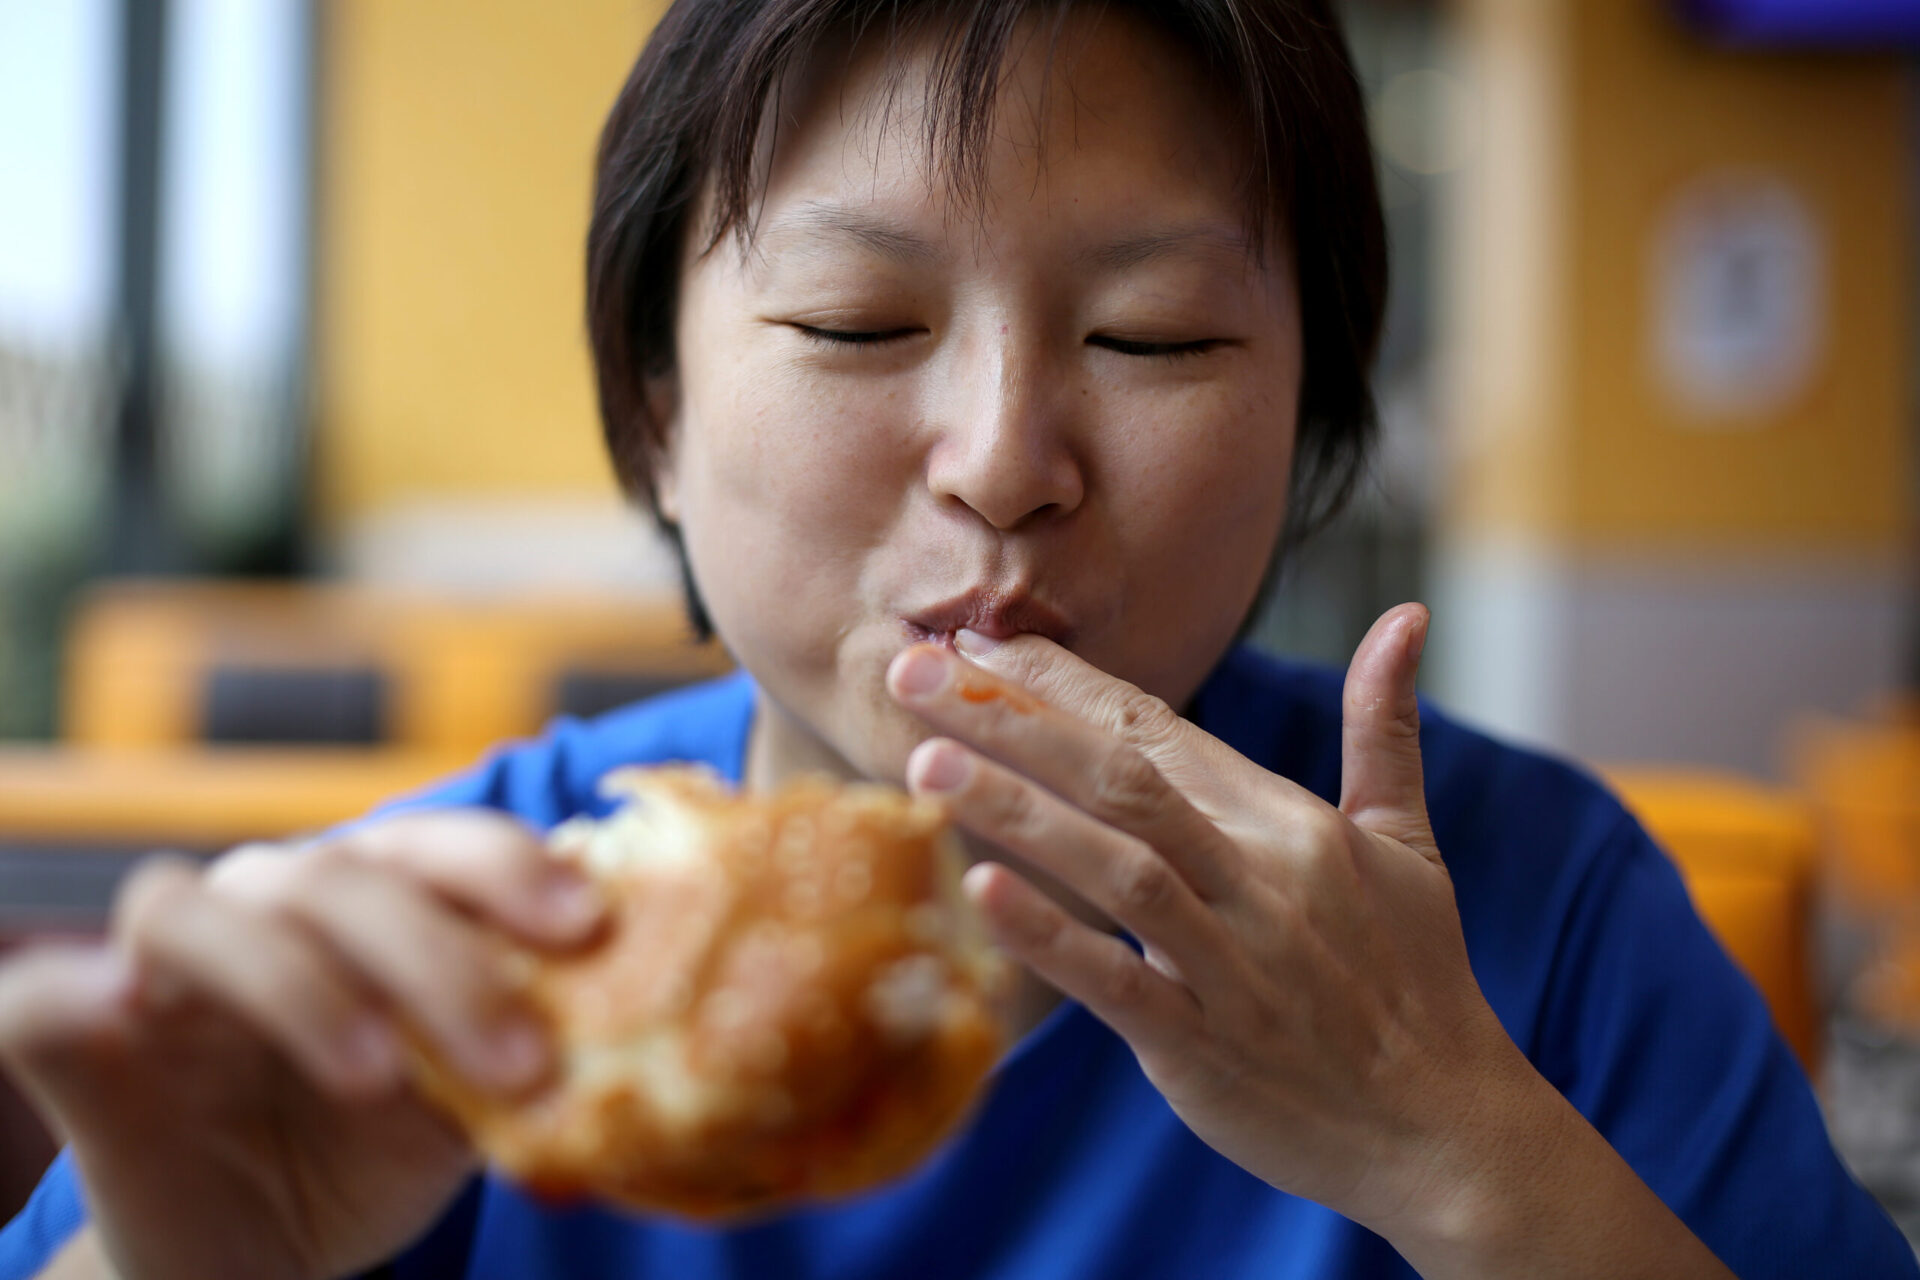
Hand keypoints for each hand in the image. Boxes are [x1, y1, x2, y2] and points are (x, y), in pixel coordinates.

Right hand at [0, 811, 603, 1279]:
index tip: (589, 925)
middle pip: (347, 877)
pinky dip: (79, 991)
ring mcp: (170, 962)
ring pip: (216, 914)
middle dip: (441, 962)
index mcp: (377, 899)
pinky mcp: (75, 1034)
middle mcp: (275, 902)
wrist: (256, 1254)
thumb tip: (649, 1013)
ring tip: (380, 1073)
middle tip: (523, 1060)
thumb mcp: (467, 1104)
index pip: (440, 847)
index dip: (511, 867)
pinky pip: (50, 996)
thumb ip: (527, 1040)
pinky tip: (126, 1010)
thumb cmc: (373, 1152)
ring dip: (306, 986)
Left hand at [884, 606, 1534, 1232]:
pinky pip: (1120, 984)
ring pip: (1117, 867)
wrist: (1445, 1127)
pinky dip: (1052, 939)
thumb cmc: (1414, 976)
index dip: (1063, 684)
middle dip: (1013, 719)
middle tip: (911, 673)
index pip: (1156, 730)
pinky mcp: (1205, 1046)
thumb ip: (1383, 726)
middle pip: (1121, 779)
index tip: (977, 643)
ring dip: (1019, 812)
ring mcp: (1231, 962)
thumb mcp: (1407, 841)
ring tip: (925, 766)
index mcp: (1289, 822)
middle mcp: (1257, 878)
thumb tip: (1404, 616)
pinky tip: (983, 894)